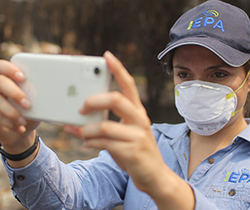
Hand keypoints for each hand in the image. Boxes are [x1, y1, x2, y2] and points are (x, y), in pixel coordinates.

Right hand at [0, 60, 39, 159]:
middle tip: (27, 104)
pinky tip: (19, 128)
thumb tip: (53, 88)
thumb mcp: (36, 99)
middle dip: (14, 93)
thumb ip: (37, 91)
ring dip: (11, 112)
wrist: (21, 127)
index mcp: (7, 77)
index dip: (10, 69)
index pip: (2, 66)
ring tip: (23, 121)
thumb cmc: (31, 108)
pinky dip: (8, 123)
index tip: (23, 77)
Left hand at [65, 51, 194, 209]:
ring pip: (104, 125)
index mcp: (138, 111)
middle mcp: (140, 120)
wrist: (154, 175)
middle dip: (93, 101)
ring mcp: (137, 135)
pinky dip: (90, 142)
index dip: (118, 69)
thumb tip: (80, 118)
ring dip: (86, 130)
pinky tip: (86, 143)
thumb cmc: (136, 150)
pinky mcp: (132, 152)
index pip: (128, 85)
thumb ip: (107, 123)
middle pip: (115, 99)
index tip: (107, 56)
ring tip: (78, 132)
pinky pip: (104, 143)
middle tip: (80, 108)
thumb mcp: (126, 132)